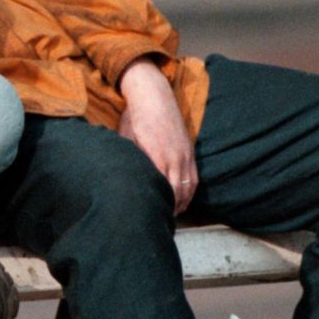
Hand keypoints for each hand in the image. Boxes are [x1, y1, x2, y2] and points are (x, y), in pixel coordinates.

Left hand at [118, 58, 196, 214]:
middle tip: (160, 222)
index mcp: (157, 156)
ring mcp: (184, 154)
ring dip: (181, 203)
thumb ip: (131, 159)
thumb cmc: (134, 118)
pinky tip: (183, 201)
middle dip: (170, 209)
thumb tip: (125, 178)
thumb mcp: (126, 140)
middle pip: (176, 192)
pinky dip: (189, 192)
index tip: (150, 215)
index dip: (158, 204)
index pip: (161, 188)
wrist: (153, 95)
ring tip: (171, 216)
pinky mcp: (189, 151)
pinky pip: (193, 178)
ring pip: (187, 187)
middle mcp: (174, 157)